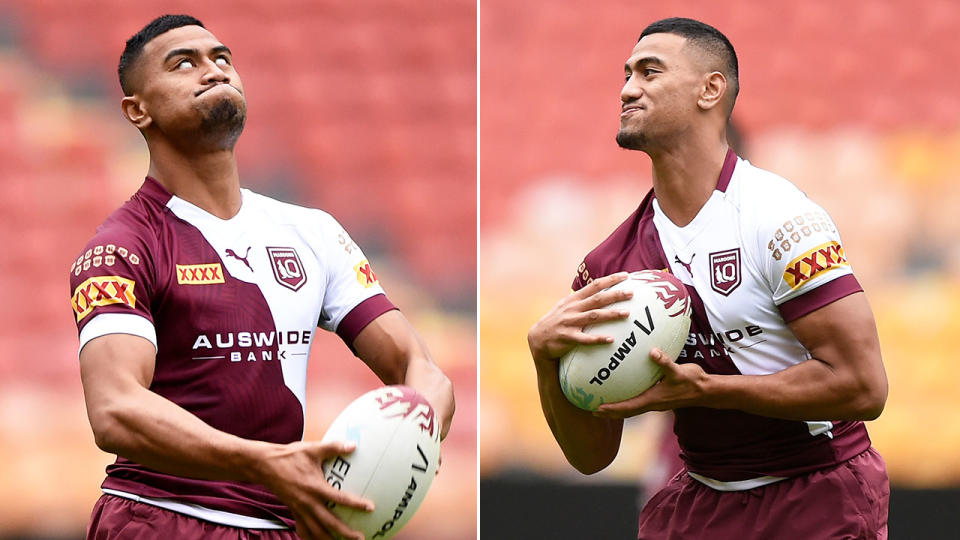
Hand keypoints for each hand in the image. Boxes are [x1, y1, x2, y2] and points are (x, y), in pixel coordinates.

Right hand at [259, 440, 373, 539]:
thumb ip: (334, 447)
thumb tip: (354, 445)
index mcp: (315, 487)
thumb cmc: (290, 456)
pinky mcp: (293, 511)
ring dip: (329, 539)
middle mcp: (308, 502)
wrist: (265, 465)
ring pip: (316, 531)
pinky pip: (303, 529)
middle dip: (345, 532)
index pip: (340, 499)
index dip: (356, 504)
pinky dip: (310, 537)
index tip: (370, 508)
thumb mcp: (312, 449)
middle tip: (360, 538)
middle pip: (329, 523)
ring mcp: (299, 509)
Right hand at [527, 272, 632, 363]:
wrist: (538, 339)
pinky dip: (598, 339)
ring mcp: (570, 322)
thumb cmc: (557, 321)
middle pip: (597, 299)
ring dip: (610, 314)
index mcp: (574, 299)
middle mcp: (573, 309)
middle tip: (632, 293)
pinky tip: (611, 339)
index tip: (626, 276)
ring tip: (627, 314)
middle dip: (615, 295)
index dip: (610, 280)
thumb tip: (601, 290)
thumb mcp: (566, 306)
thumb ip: (582, 299)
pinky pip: (585, 339)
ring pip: (593, 316)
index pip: (595, 285)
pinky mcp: (568, 337)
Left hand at [593, 348, 708, 418]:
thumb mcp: (678, 371)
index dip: (612, 409)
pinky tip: (624, 390)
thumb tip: (652, 352)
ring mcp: (656, 403)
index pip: (628, 407)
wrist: (706, 390)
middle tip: (591, 411)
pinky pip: (639, 401)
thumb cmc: (692, 381)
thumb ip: (664, 362)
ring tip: (602, 404)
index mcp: (653, 400)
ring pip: (632, 408)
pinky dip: (628, 400)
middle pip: (626, 412)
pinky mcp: (659, 398)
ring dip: (617, 408)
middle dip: (609, 413)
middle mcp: (652, 404)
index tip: (597, 410)